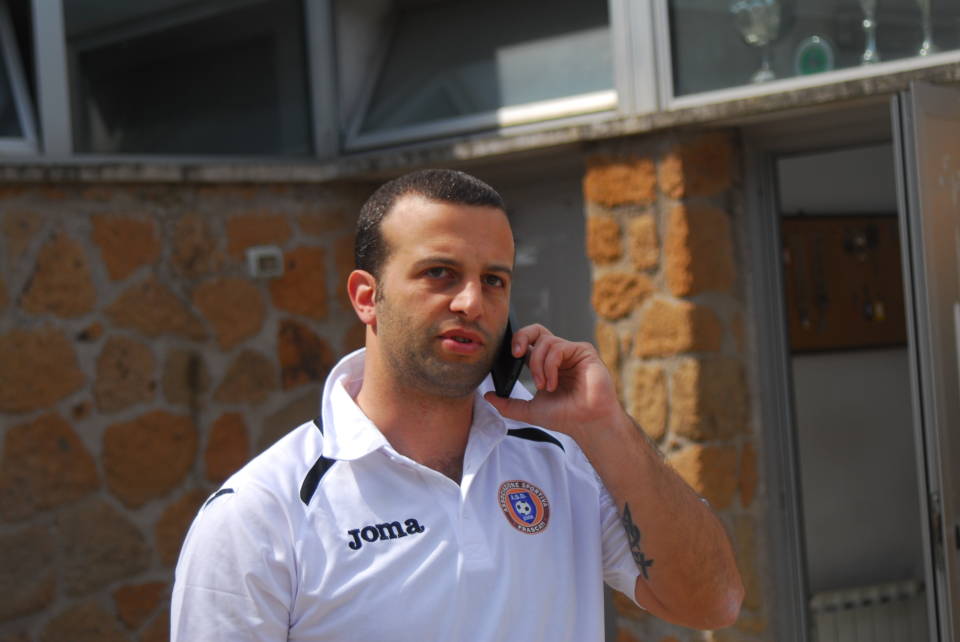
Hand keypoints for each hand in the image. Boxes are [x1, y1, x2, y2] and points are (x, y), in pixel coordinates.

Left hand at [483, 324, 621, 441]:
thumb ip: (507, 404)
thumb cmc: (564, 416)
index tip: (509, 357)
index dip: (516, 343)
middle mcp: (559, 354)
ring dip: (538, 366)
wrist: (586, 424)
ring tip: (544, 386)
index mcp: (546, 363)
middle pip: (536, 330)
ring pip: (545, 342)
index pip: (528, 342)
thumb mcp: (528, 410)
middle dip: (522, 336)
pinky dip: (550, 366)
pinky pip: (558, 348)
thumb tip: (487, 396)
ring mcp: (572, 351)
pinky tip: (553, 383)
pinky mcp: (584, 351)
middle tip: (515, 354)